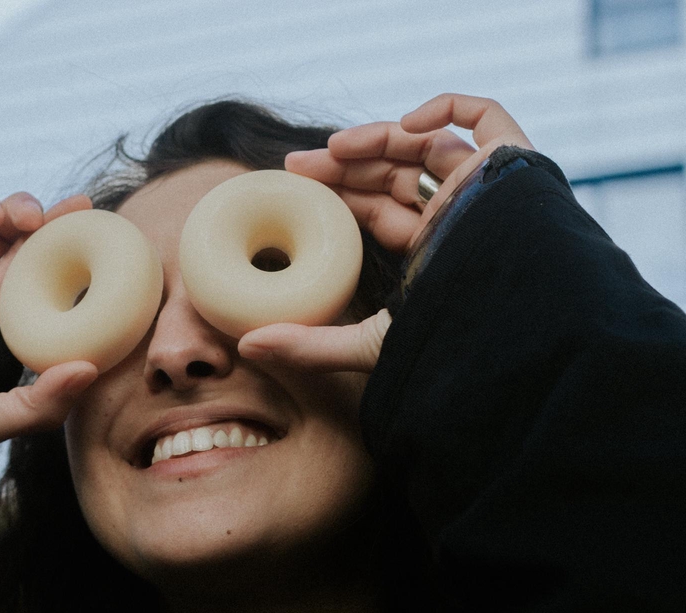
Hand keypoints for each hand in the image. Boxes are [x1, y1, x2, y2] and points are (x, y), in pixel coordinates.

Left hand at [240, 94, 534, 372]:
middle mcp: (458, 218)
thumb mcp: (368, 345)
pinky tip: (408, 122)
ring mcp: (486, 189)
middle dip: (343, 167)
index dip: (338, 197)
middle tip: (295, 166)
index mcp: (431, 252)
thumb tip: (246, 345)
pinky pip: (488, 118)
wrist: (523, 333)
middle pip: (395, 177)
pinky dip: (448, 109)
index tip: (294, 189)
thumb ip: (310, 346)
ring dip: (377, 139)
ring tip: (331, 148)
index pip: (379, 213)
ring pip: (426, 147)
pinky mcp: (514, 165)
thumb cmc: (450, 343)